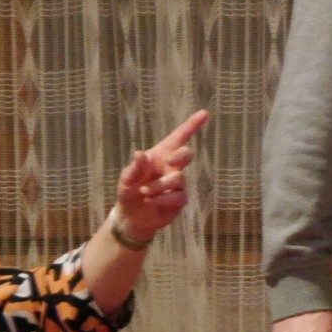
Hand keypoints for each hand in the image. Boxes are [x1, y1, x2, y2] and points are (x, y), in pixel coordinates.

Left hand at [114, 110, 209, 241]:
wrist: (131, 217)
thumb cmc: (129, 191)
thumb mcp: (126, 179)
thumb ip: (134, 168)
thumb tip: (140, 154)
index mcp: (160, 156)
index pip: (178, 138)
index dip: (191, 125)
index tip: (204, 113)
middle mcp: (171, 167)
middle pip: (187, 154)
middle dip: (181, 156)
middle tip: (170, 161)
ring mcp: (177, 184)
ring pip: (178, 178)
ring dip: (159, 186)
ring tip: (144, 193)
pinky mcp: (180, 199)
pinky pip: (178, 196)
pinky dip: (162, 199)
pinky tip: (151, 201)